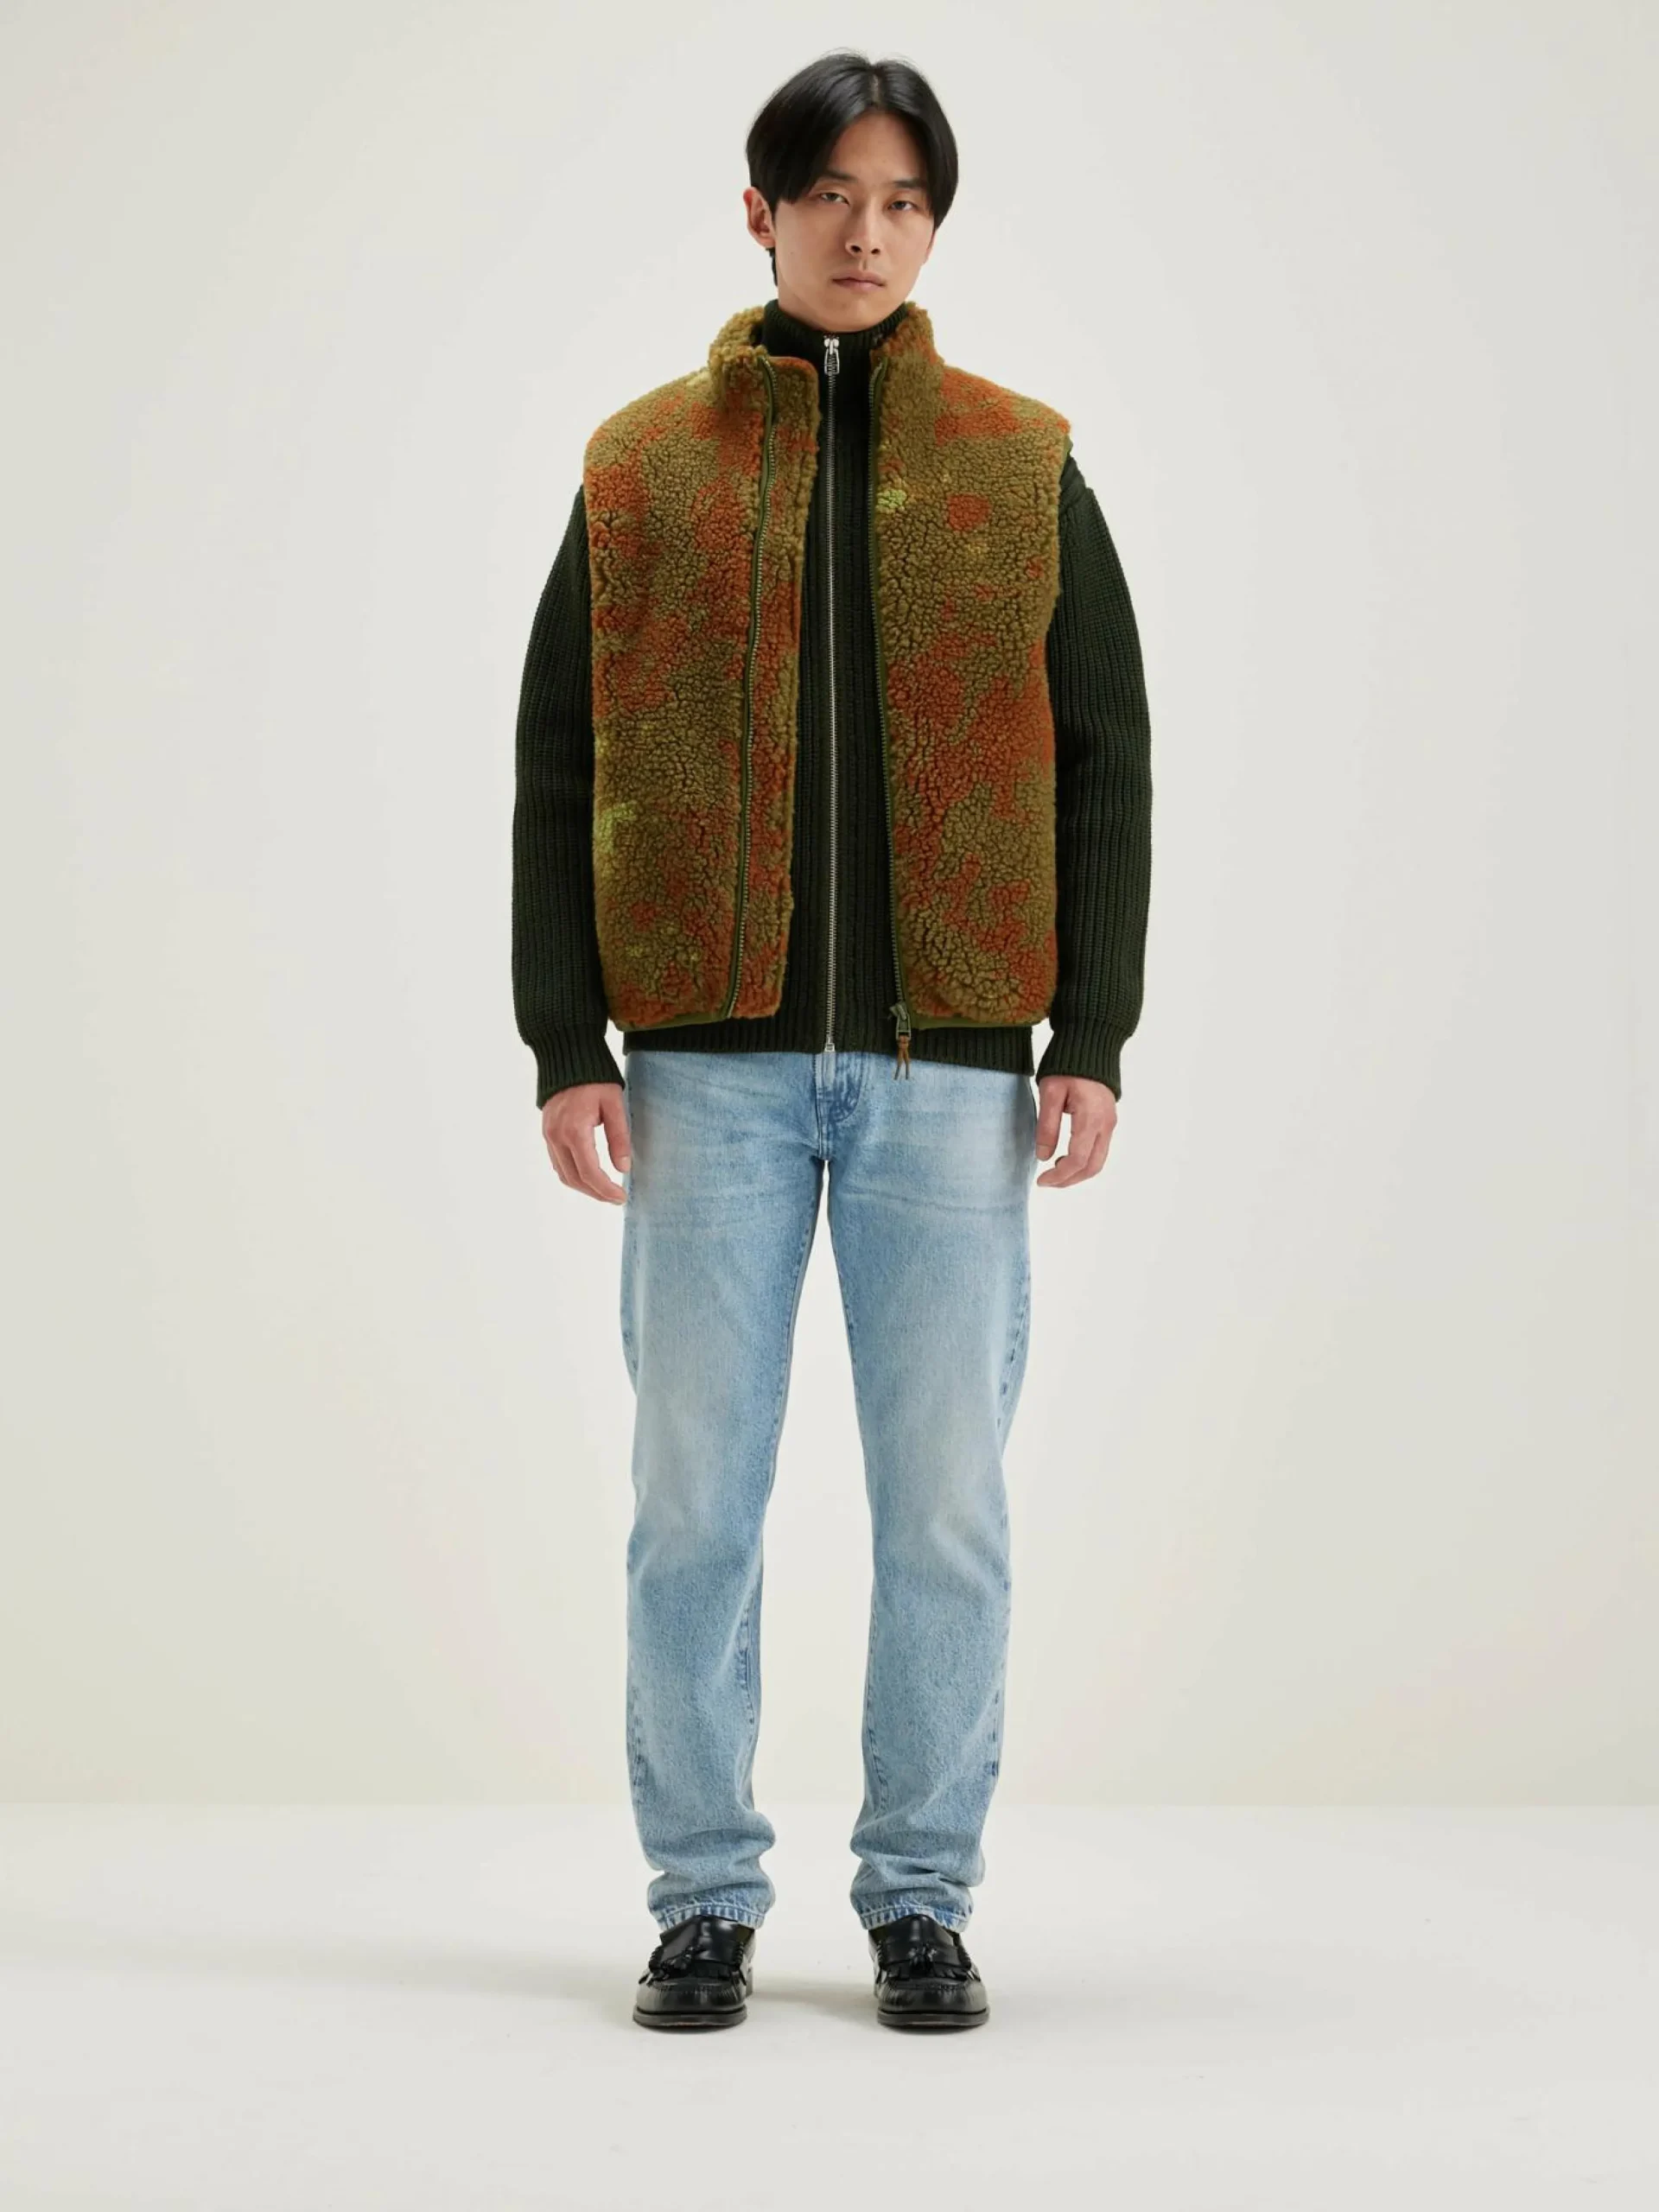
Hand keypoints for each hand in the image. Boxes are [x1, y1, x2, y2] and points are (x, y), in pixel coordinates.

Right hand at [541, 1082, 629, 1203]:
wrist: (567, 1059)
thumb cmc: (595, 1079)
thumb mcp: (614, 1105)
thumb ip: (619, 1138)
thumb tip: (624, 1168)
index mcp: (575, 1130)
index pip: (590, 1173)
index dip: (606, 1190)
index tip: (622, 1197)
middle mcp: (557, 1137)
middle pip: (575, 1179)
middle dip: (596, 1193)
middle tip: (616, 1198)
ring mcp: (549, 1136)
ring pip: (563, 1174)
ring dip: (584, 1187)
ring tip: (605, 1190)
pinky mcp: (547, 1133)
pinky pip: (557, 1163)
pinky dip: (572, 1175)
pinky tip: (588, 1175)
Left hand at [1034, 1073, 1115, 1186]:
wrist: (1091, 1043)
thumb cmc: (1067, 1065)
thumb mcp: (1049, 1092)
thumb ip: (1047, 1126)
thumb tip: (1043, 1156)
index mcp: (1091, 1118)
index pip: (1078, 1160)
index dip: (1059, 1176)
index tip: (1040, 1180)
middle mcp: (1106, 1124)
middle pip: (1092, 1167)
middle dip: (1069, 1180)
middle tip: (1046, 1181)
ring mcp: (1110, 1123)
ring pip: (1098, 1161)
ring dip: (1077, 1173)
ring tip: (1054, 1171)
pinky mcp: (1109, 1120)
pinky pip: (1100, 1150)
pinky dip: (1084, 1161)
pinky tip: (1066, 1157)